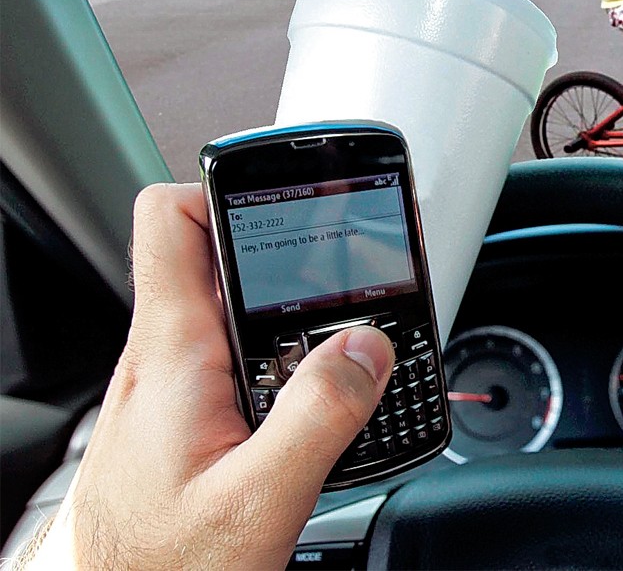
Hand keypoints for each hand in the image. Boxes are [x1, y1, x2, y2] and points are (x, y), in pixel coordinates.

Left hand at [24, 183, 394, 568]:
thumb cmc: (158, 568)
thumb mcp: (258, 498)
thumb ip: (319, 415)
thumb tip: (367, 346)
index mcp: (173, 354)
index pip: (171, 219)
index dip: (228, 187)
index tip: (290, 197)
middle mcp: (165, 358)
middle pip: (221, 257)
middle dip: (292, 256)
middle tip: (351, 272)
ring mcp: (174, 386)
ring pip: (236, 309)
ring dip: (295, 312)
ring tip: (348, 340)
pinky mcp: (187, 414)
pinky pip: (237, 355)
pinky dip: (286, 357)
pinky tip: (318, 395)